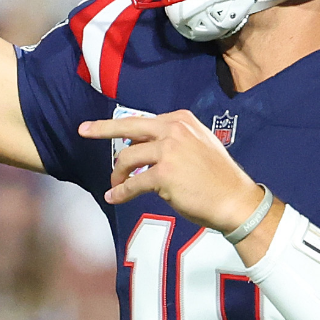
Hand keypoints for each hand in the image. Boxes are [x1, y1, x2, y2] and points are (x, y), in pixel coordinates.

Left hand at [78, 110, 264, 232]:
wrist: (236, 200)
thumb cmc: (217, 177)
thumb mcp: (198, 145)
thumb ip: (172, 140)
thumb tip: (140, 145)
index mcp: (181, 120)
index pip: (142, 122)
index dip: (121, 130)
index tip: (99, 129)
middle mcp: (173, 130)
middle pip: (128, 127)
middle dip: (101, 128)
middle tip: (83, 131)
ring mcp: (168, 151)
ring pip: (127, 158)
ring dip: (118, 174)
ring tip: (116, 185)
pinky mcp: (164, 175)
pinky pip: (132, 184)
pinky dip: (120, 192)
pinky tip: (114, 197)